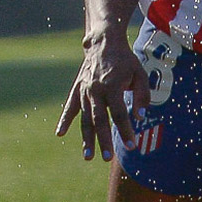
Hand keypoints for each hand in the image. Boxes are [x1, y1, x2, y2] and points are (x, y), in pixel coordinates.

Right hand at [55, 30, 147, 161]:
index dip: (126, 130)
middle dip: (103, 140)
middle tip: (107, 158)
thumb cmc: (125, 61)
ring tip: (88, 156)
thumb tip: (140, 117)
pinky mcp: (76, 89)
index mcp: (112, 87)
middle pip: (99, 120)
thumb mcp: (140, 74)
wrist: (103, 43)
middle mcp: (95, 90)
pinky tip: (59, 134)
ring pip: (84, 118)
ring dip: (86, 138)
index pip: (119, 114)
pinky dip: (64, 120)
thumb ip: (142, 96)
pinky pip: (69, 107)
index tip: (132, 145)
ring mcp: (83, 90)